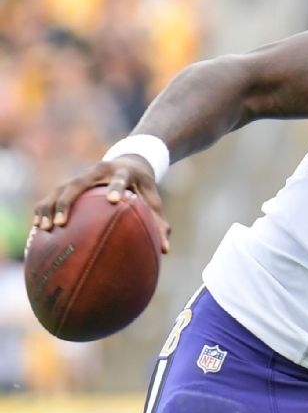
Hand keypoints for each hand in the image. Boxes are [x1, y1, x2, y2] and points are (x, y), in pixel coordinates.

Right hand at [32, 156, 170, 252]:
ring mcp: (80, 177)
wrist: (130, 161)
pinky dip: (43, 210)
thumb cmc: (142, 187)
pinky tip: (37, 229)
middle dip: (67, 202)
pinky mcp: (69, 183)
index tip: (112, 200)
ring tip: (43, 229)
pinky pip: (51, 196)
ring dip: (49, 208)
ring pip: (59, 190)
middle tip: (61, 223)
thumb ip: (159, 222)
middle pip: (77, 184)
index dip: (115, 188)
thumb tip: (165, 251)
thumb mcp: (153, 199)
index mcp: (122, 173)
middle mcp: (97, 171)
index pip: (119, 179)